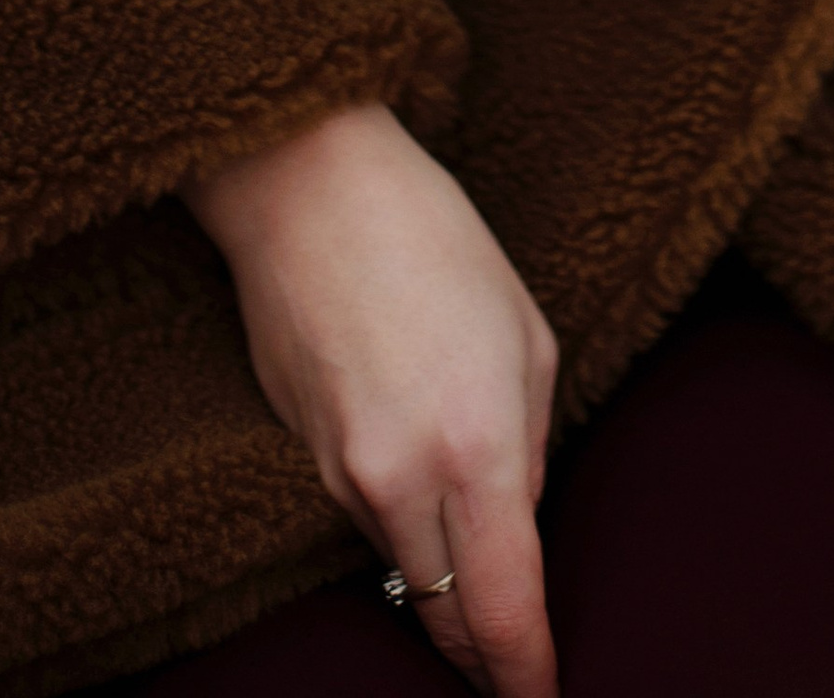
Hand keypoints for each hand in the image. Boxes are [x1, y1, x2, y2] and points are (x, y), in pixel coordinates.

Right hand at [185, 104, 558, 697]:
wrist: (305, 185)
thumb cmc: (434, 238)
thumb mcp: (525, 333)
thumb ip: (532, 444)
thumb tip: (519, 518)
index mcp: (476, 443)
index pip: (503, 609)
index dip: (527, 674)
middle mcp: (401, 478)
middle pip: (446, 617)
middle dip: (483, 656)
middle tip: (518, 675)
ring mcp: (340, 474)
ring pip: (404, 570)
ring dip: (442, 578)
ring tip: (479, 567)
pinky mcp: (301, 458)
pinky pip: (363, 520)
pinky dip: (399, 523)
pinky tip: (414, 471)